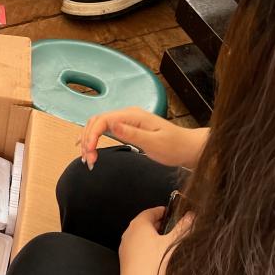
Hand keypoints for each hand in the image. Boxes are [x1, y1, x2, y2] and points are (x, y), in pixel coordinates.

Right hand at [80, 107, 207, 170]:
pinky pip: (104, 130)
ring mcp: (125, 120)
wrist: (187, 147)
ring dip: (88, 140)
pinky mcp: (126, 127)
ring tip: (88, 158)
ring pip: (97, 125)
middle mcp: (127, 115)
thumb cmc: (174, 147)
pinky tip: (87, 148)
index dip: (92, 135)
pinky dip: (94, 139)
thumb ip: (132, 134)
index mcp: (132, 115)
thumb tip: (112, 125)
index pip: (103, 120)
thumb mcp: (154, 143)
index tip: (90, 153)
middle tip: (89, 160)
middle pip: (96, 121)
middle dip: (87, 139)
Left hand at [119, 207, 191, 274]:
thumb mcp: (175, 242)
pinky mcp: (126, 263)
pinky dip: (148, 250)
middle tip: (174, 227)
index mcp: (138, 224)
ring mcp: (125, 249)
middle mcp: (128, 234)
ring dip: (153, 239)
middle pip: (144, 224)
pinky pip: (138, 251)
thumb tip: (192, 215)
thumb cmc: (157, 263)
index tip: (172, 211)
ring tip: (169, 244)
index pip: (150, 211)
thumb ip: (184, 226)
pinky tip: (159, 259)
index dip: (163, 210)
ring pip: (141, 239)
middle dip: (159, 225)